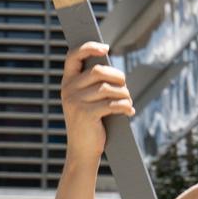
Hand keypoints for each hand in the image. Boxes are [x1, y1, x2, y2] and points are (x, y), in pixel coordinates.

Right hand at [60, 42, 132, 165]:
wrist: (82, 151)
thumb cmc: (89, 123)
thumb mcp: (85, 100)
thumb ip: (92, 84)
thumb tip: (114, 72)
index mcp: (67, 82)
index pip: (73, 56)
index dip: (89, 47)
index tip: (105, 48)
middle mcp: (68, 90)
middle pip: (98, 71)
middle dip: (117, 77)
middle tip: (125, 87)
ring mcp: (75, 102)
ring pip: (107, 88)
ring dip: (124, 94)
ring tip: (128, 102)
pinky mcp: (86, 114)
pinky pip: (112, 104)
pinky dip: (125, 107)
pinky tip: (129, 111)